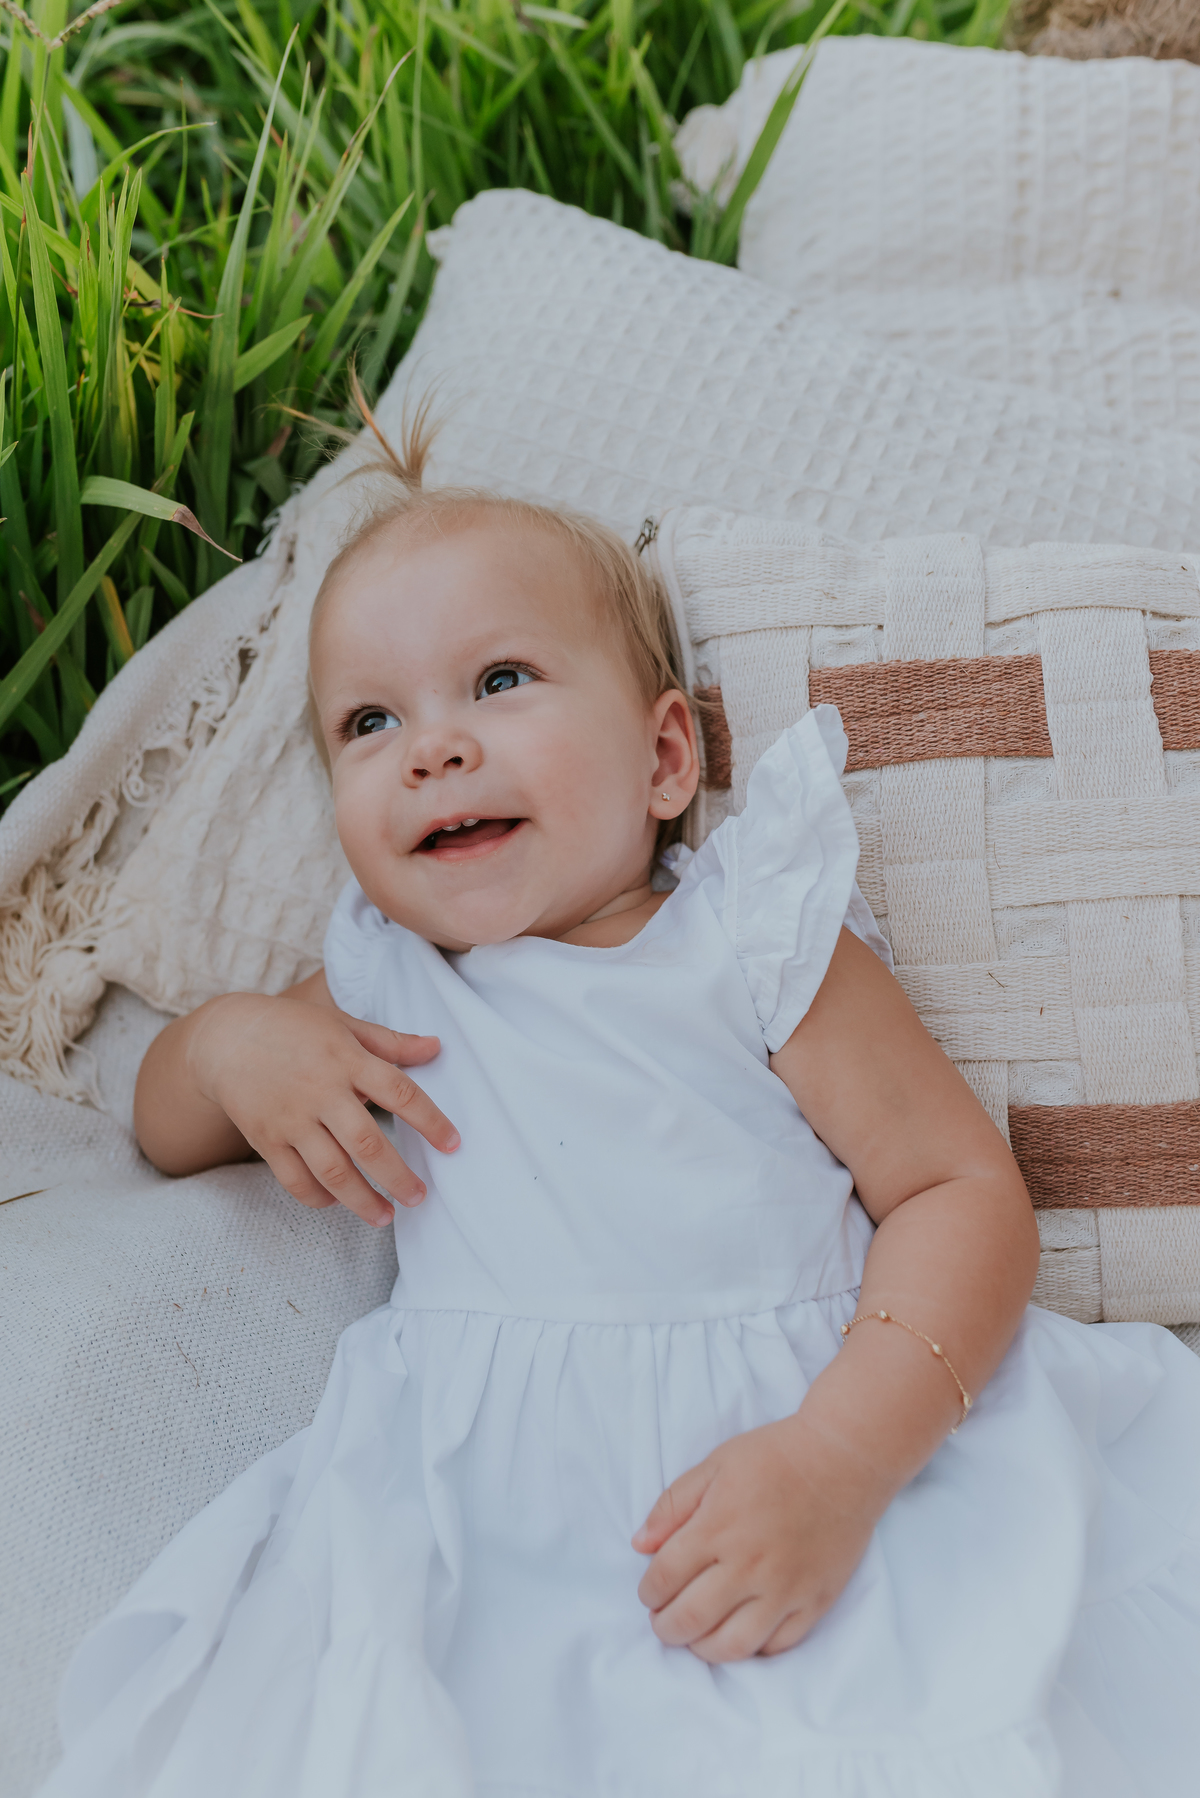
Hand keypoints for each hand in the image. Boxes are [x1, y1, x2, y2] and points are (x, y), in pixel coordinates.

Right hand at [189, 992, 458, 1226]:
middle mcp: (321, 1091)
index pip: (399, 1092)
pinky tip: (338, 1203)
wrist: (224, 1038)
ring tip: (385, 1217)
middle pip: (367, 1145)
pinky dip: (318, 1198)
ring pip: (332, 1171)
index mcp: (347, 1059)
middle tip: (420, 1197)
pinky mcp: (266, 1139)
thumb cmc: (293, 1028)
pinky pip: (295, 1179)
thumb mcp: (343, 1024)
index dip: (430, 1121)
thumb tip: (436, 1047)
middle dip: (398, 1177)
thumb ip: (390, 1042)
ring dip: (362, 1200)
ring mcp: (291, 1119)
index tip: (453, 1145)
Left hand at [633, 1416, 879, 1662]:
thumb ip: (672, 1505)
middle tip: (664, 1621)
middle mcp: (748, 1566)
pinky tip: (740, 1632)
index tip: (650, 1592)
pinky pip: (777, 1645)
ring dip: (702, 1647)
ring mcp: (784, 1590)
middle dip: (666, 1628)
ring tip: (696, 1634)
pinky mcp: (815, 1602)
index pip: (664, 1579)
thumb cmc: (775, 1456)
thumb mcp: (714, 1465)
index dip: (648, 1592)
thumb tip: (640, 1545)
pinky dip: (752, 1648)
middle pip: (691, 1620)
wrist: (843, 1459)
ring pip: (732, 1645)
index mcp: (716, 1528)